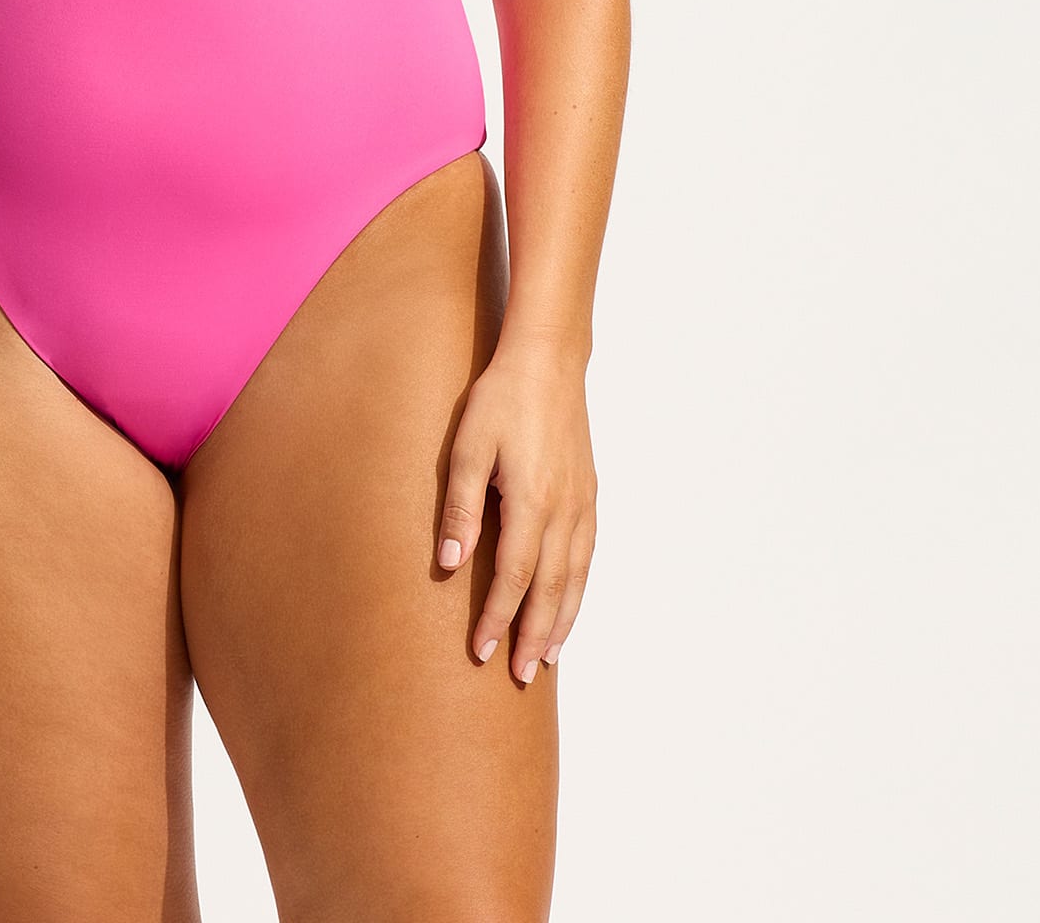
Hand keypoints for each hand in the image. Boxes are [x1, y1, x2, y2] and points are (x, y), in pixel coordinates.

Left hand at [435, 332, 596, 680]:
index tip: (481, 651)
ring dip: (562, 620)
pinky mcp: (589, 493)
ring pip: (576, 576)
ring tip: (548, 657)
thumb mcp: (467, 446)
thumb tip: (449, 565)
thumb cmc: (501, 399)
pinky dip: (580, 588)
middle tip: (520, 677)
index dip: (498, 617)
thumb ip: (459, 507)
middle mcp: (564, 509)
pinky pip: (588, 554)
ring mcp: (582, 502)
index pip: (513, 576)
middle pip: (550, 587)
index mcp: (532, 500)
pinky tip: (570, 603)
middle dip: (534, 635)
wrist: (548, 361)